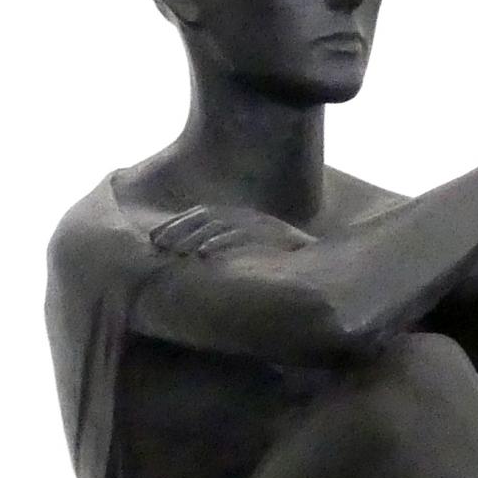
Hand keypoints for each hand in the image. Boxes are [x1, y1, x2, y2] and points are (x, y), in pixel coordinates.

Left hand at [149, 205, 314, 258]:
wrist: (323, 263)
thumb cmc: (283, 262)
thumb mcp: (251, 252)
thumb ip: (226, 250)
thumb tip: (193, 261)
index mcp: (241, 217)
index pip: (201, 213)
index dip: (176, 223)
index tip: (154, 239)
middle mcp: (248, 216)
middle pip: (205, 216)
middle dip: (179, 229)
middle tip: (158, 244)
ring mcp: (261, 224)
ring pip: (219, 225)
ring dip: (194, 236)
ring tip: (176, 251)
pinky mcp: (272, 235)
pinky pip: (241, 236)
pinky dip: (220, 243)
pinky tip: (203, 254)